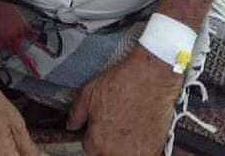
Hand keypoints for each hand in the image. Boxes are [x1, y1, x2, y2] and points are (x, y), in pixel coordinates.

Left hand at [66, 45, 183, 155]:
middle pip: (105, 153)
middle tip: (115, 123)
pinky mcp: (153, 151)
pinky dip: (139, 147)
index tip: (100, 125)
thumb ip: (76, 113)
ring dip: (123, 146)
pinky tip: (140, 131)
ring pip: (122, 155)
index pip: (89, 147)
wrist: (152, 77)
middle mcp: (115, 152)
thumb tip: (71, 125)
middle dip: (107, 141)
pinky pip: (141, 154)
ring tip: (128, 127)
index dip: (94, 133)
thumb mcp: (89, 92)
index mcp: (97, 141)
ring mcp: (135, 153)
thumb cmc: (123, 82)